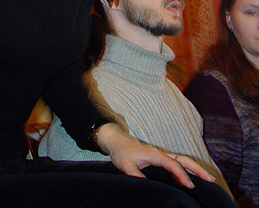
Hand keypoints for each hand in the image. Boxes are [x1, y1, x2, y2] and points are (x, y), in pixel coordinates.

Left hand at [94, 123, 216, 188]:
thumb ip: (135, 175)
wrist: (117, 142)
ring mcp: (162, 156)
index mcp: (154, 154)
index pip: (172, 164)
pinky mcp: (161, 159)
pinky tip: (194, 178)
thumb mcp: (125, 166)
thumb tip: (145, 186)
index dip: (182, 175)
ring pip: (182, 160)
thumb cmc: (122, 154)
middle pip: (183, 159)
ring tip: (209, 179)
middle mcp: (160, 154)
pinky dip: (188, 169)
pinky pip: (178, 163)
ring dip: (195, 169)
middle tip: (210, 180)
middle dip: (197, 169)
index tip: (190, 186)